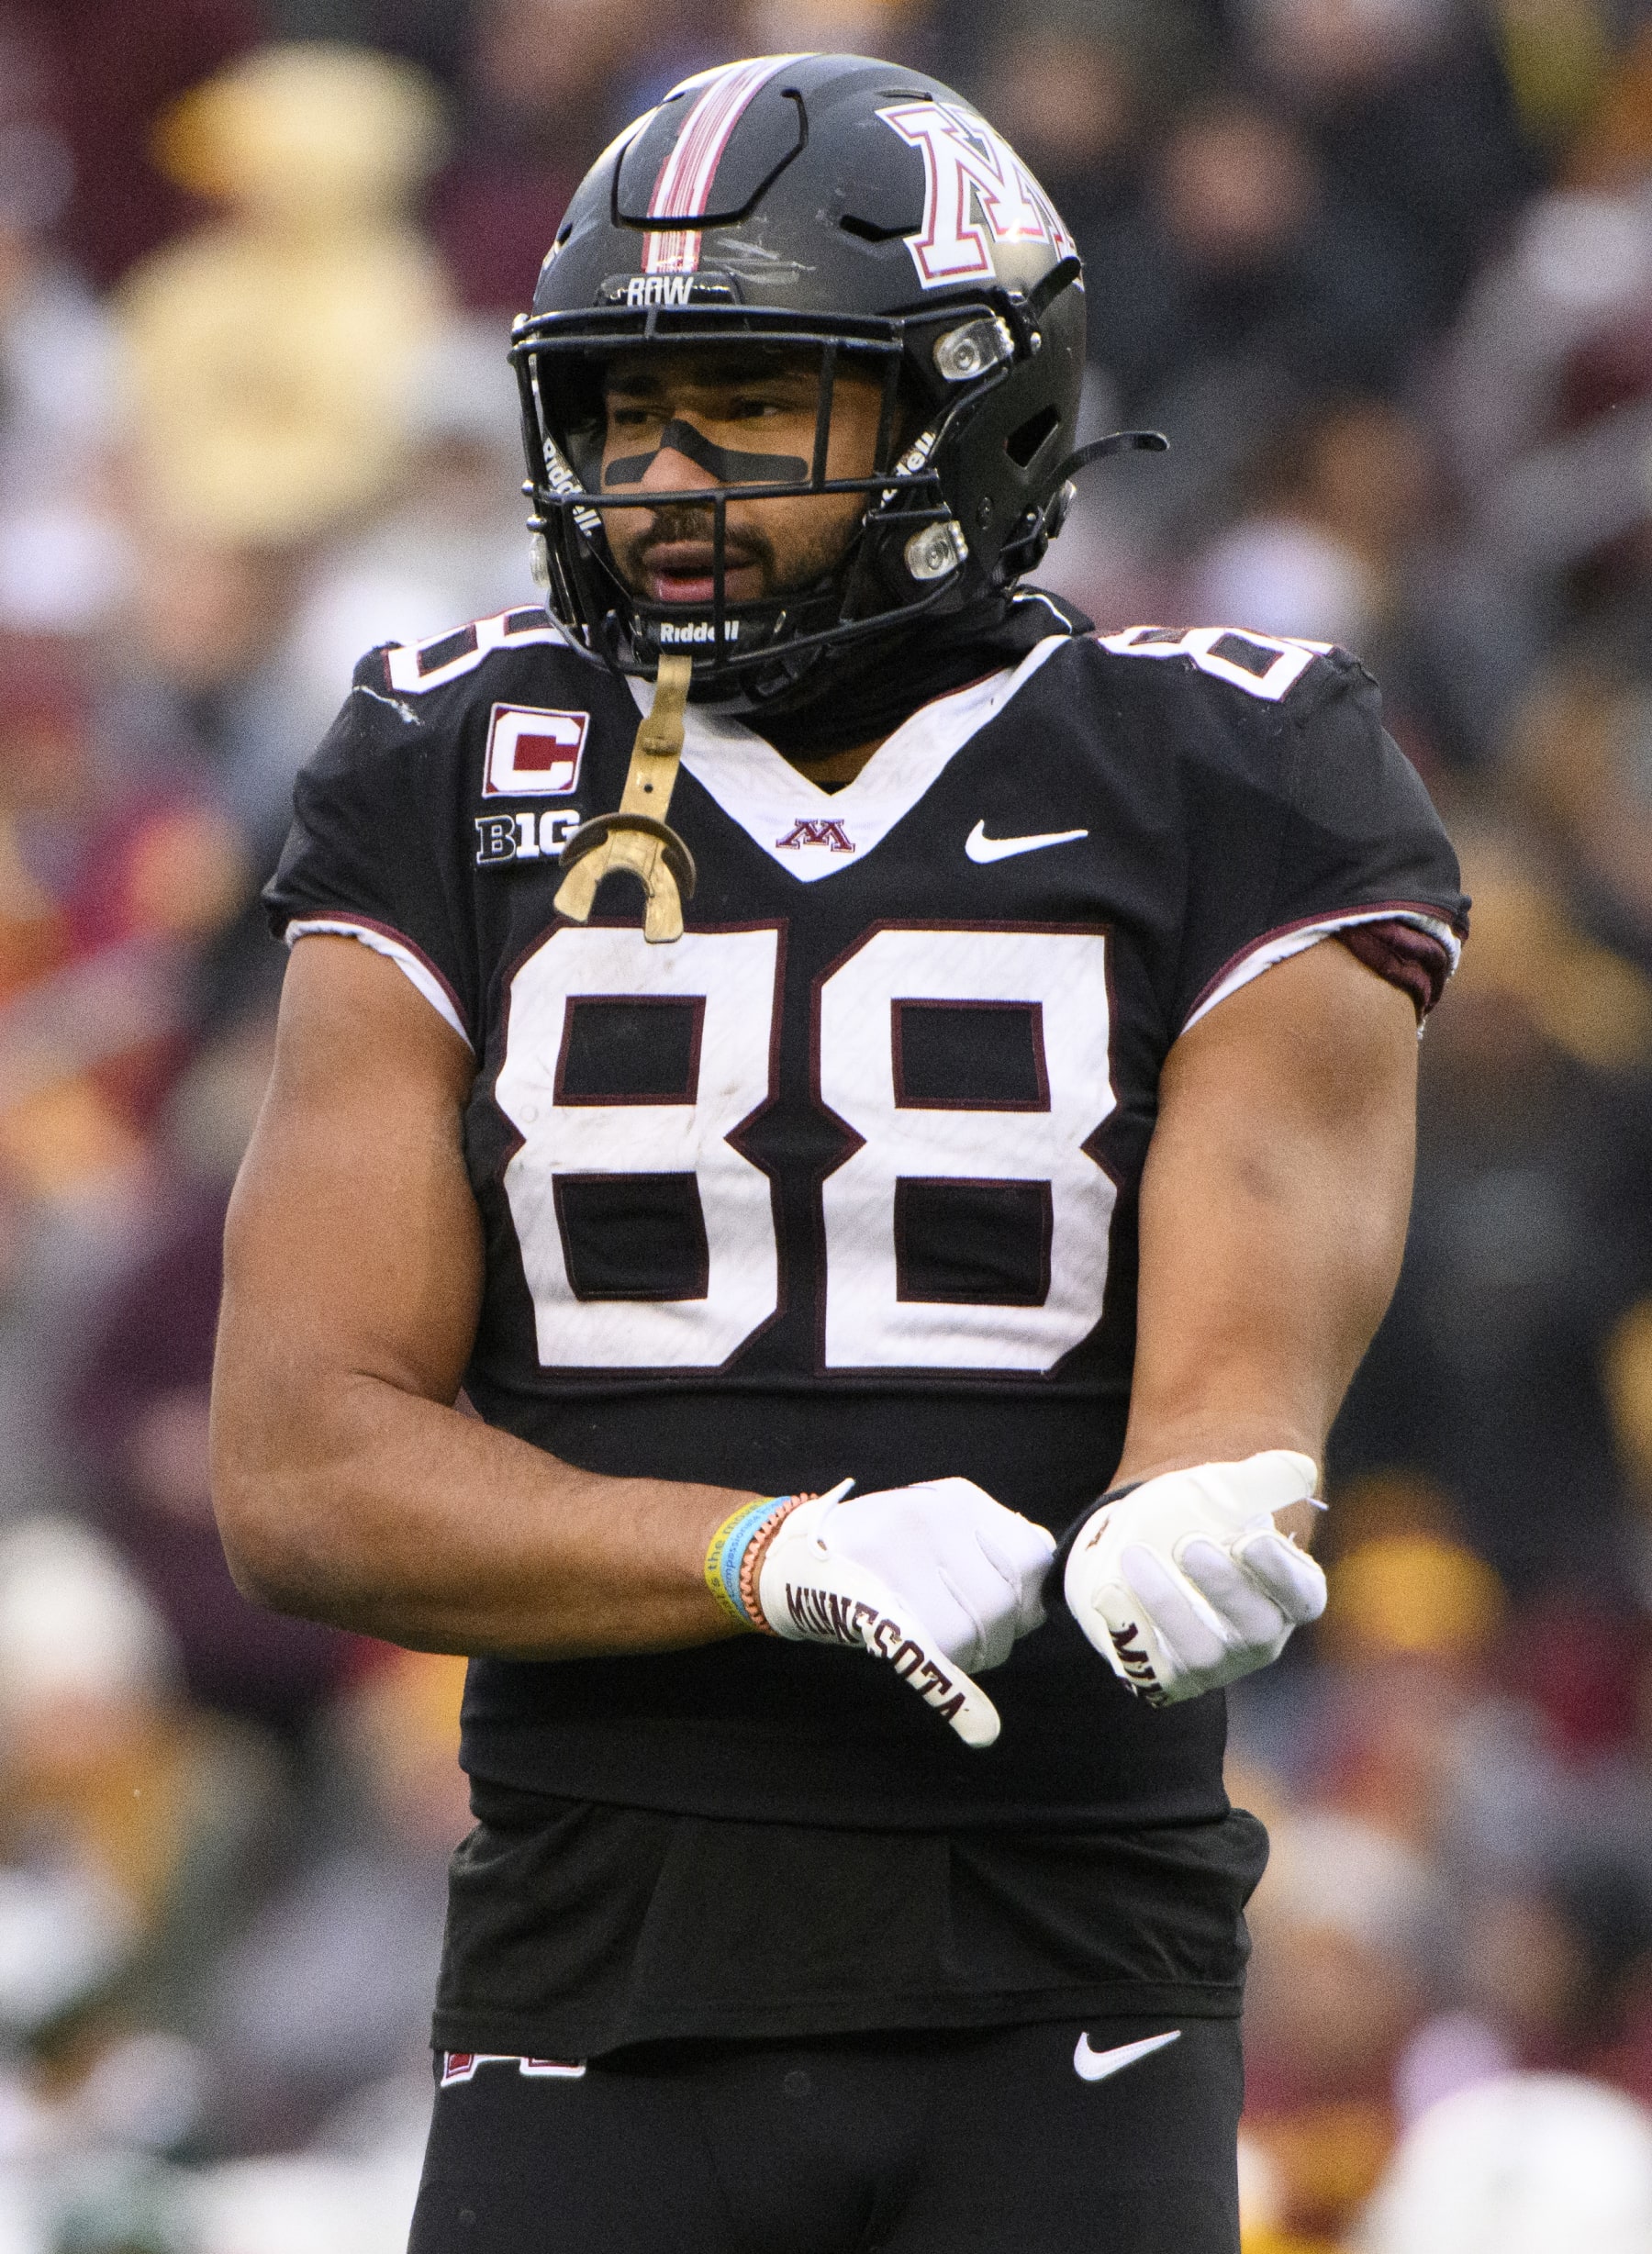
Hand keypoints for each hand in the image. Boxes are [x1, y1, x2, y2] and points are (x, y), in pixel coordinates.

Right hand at [755, 1477, 1055, 1749]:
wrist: (794, 1561)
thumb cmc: (879, 1547)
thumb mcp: (937, 1518)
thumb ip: (993, 1535)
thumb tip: (1044, 1552)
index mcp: (956, 1498)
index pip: (1031, 1559)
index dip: (1027, 1596)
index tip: (1008, 1610)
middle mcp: (929, 1518)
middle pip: (1005, 1604)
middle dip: (999, 1635)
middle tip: (969, 1637)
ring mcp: (897, 1559)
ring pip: (972, 1633)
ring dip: (969, 1657)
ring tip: (941, 1642)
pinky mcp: (871, 1606)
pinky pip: (924, 1650)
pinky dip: (952, 1692)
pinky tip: (979, 1725)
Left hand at [1063, 1452, 1325, 1704]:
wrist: (1123, 1544)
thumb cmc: (1187, 1520)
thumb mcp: (1222, 1491)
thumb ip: (1263, 1479)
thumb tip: (1302, 1469)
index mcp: (1283, 1593)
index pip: (1303, 1596)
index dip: (1282, 1573)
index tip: (1251, 1539)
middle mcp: (1255, 1637)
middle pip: (1258, 1629)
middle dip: (1225, 1588)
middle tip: (1189, 1546)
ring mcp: (1210, 1663)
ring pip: (1202, 1652)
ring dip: (1167, 1603)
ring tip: (1134, 1555)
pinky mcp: (1163, 1676)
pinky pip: (1149, 1666)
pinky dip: (1128, 1626)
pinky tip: (1108, 1588)